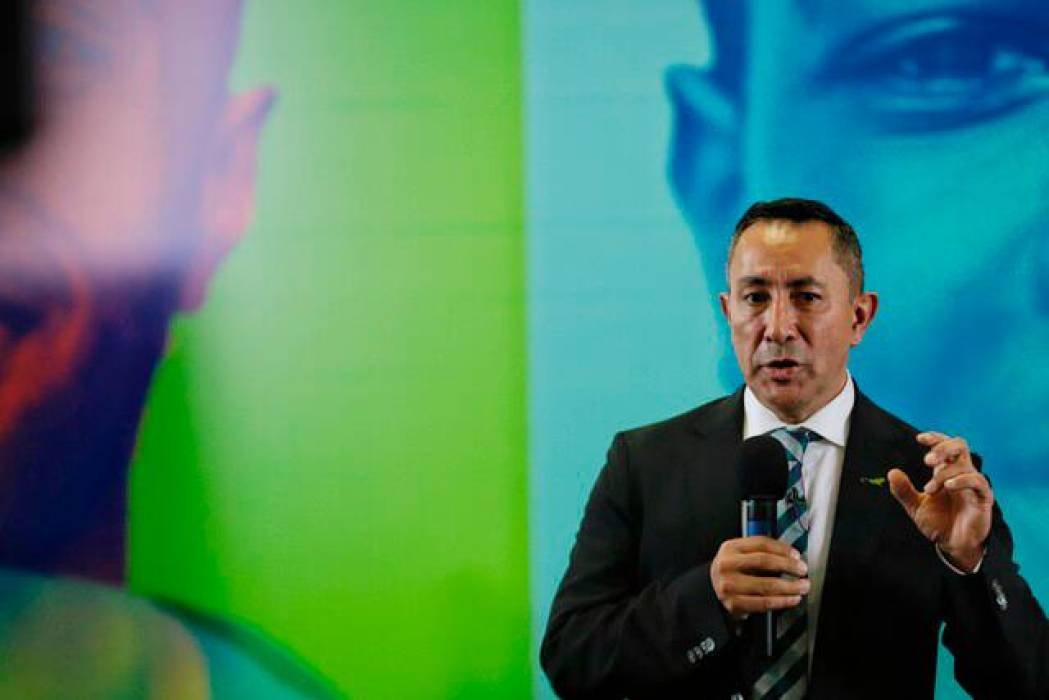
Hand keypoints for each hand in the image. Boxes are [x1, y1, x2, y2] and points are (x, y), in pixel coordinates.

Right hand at [710, 536, 808, 618]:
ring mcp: (729, 585)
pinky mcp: (734, 603)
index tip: (797, 555)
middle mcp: (727, 565)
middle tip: (803, 570)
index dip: (782, 548)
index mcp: (730, 548)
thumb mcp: (740, 553)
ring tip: (803, 586)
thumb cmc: (733, 570)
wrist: (711, 588)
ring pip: (767, 585)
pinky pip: (764, 603)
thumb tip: (792, 556)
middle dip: (789, 566)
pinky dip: (782, 601)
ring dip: (790, 587)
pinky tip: (792, 599)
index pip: (761, 543)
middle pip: (765, 562)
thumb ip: (761, 551)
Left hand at [887, 432, 992, 572]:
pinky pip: (978, 481)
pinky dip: (962, 480)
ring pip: (965, 465)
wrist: (953, 545)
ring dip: (944, 473)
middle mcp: (961, 474)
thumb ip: (904, 491)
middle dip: (943, 448)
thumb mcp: (916, 506)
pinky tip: (948, 486)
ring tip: (930, 489)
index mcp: (946, 472)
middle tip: (927, 460)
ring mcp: (973, 485)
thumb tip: (892, 472)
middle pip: (960, 446)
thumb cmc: (938, 522)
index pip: (945, 446)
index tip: (920, 438)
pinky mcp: (983, 498)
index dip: (935, 438)